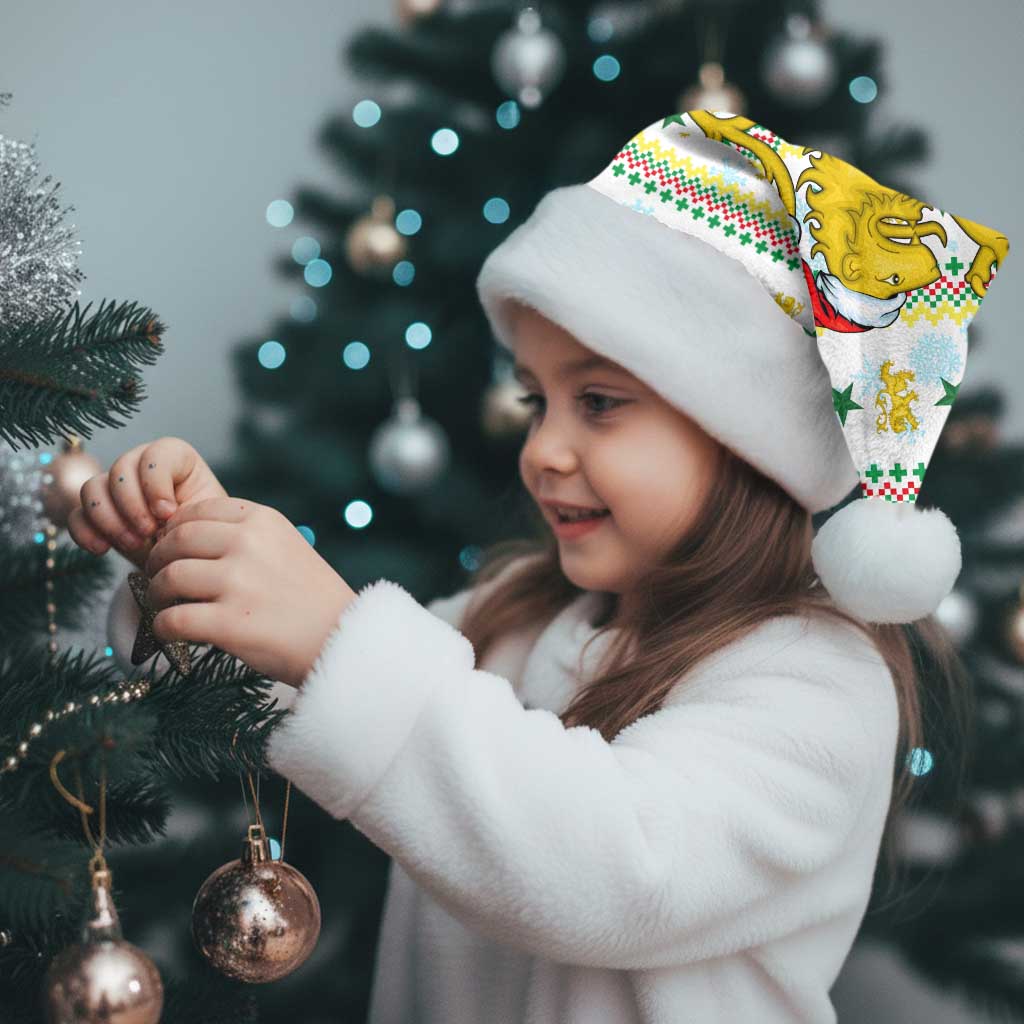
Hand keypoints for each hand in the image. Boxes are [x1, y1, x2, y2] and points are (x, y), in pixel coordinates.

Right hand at [67, 437, 227, 570]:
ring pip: (92, 488)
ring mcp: (115, 488)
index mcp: (176, 459)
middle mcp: (141, 466)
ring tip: (133, 544)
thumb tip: (163, 516)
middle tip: (148, 533)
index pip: (156, 454)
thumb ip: (189, 510)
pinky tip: (102, 549)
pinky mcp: (97, 514)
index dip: (156, 483)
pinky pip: (76, 515)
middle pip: (120, 469)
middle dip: (132, 505)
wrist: (189, 560)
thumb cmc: (203, 534)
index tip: (168, 513)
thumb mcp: (206, 519)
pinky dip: (85, 532)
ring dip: (109, 520)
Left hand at [143, 496, 357, 687]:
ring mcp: (238, 583)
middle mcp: (248, 544)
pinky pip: (172, 620)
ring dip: (157, 594)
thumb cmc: (312, 598)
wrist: (343, 640)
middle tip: (158, 577)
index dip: (174, 530)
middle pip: (176, 541)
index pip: (197, 511)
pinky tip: (170, 632)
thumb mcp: (287, 546)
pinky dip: (163, 628)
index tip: (172, 548)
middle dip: (158, 560)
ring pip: (169, 578)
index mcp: (263, 520)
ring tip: (165, 605)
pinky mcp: (229, 623)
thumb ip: (245, 536)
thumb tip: (184, 538)